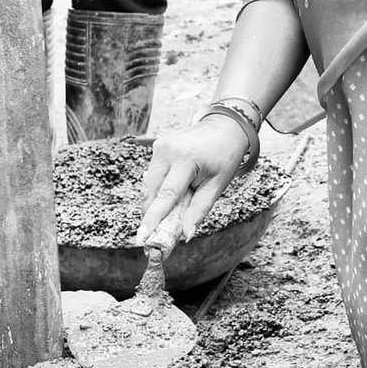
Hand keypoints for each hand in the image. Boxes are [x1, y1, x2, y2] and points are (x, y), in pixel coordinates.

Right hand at [135, 116, 247, 249]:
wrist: (223, 128)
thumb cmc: (224, 158)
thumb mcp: (217, 185)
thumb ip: (199, 210)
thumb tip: (185, 236)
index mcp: (187, 159)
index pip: (166, 195)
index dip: (153, 219)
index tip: (142, 238)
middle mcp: (168, 150)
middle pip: (151, 192)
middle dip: (150, 215)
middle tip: (152, 237)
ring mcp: (160, 146)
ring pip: (148, 185)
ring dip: (153, 203)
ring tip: (163, 217)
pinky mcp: (157, 147)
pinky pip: (152, 176)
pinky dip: (156, 190)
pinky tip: (168, 195)